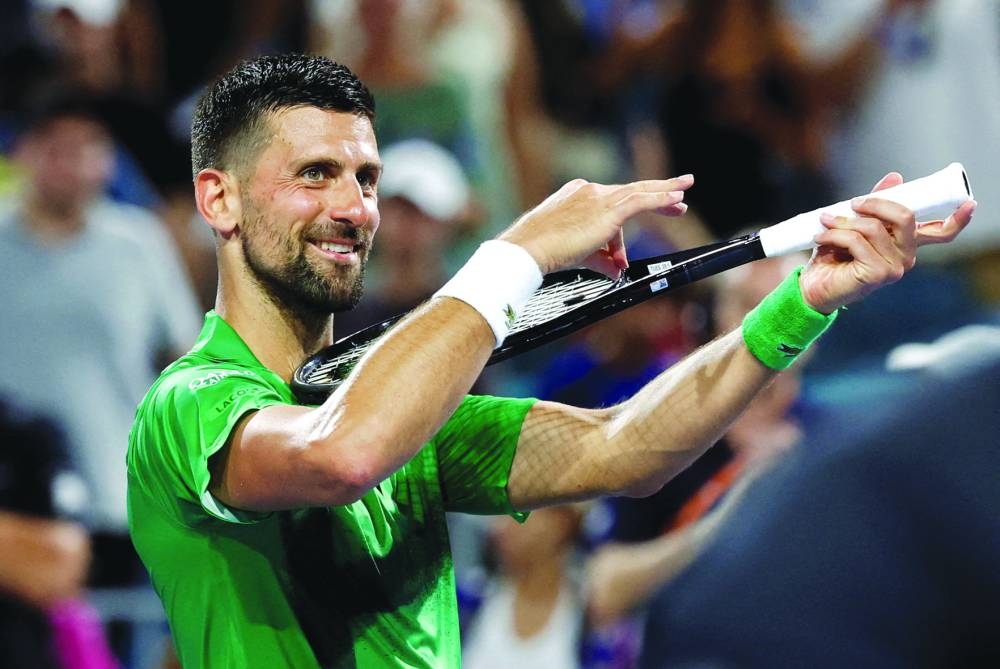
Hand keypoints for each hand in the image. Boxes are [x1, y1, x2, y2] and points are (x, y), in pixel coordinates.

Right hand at [498, 175, 692, 275]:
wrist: (529, 249)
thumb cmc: (542, 251)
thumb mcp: (575, 254)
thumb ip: (599, 259)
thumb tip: (616, 270)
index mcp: (576, 195)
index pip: (608, 207)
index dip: (620, 233)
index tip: (622, 249)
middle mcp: (588, 191)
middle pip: (629, 192)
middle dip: (655, 193)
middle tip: (678, 195)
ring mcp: (598, 197)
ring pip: (639, 192)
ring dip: (665, 194)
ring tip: (683, 195)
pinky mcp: (608, 210)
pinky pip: (642, 201)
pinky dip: (661, 199)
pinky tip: (677, 199)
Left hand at [799, 172, 974, 313]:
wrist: (812, 285)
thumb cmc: (833, 255)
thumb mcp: (855, 223)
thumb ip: (875, 203)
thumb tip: (895, 177)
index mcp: (907, 243)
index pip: (941, 233)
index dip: (957, 219)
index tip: (969, 203)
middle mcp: (907, 257)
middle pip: (905, 217)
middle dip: (875, 203)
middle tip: (852, 203)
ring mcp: (895, 268)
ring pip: (873, 228)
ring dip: (844, 221)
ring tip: (825, 223)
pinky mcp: (877, 275)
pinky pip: (857, 242)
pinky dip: (835, 235)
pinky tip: (822, 237)